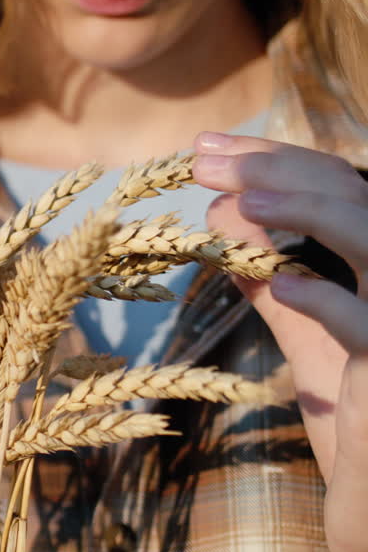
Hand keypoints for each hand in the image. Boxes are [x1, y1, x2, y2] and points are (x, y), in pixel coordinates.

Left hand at [192, 131, 367, 551]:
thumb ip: (273, 274)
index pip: (331, 182)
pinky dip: (328, 300)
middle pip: (350, 192)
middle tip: (200, 159)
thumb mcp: (307, 328)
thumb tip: (222, 218)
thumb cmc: (355, 404)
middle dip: (273, 169)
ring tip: (236, 200)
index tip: (205, 147)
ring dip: (305, 211)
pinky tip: (279, 286)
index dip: (270, 159)